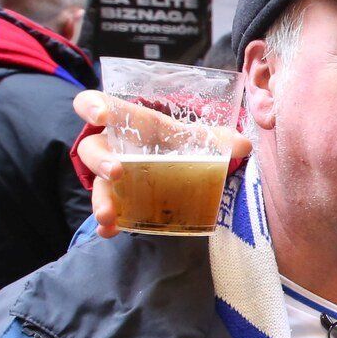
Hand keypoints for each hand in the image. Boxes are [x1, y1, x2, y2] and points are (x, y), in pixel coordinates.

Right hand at [71, 91, 252, 237]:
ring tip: (108, 216)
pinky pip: (107, 210)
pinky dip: (107, 223)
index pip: (98, 105)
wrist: (165, 160)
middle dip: (101, 160)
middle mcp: (113, 147)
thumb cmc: (170, 141)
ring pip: (97, 183)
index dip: (92, 106)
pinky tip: (110, 232)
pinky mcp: (116, 198)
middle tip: (116, 171)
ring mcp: (110, 175)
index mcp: (130, 124)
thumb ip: (214, 139)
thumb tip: (244, 145)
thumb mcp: (189, 136)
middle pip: (92, 149)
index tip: (100, 116)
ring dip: (102, 198)